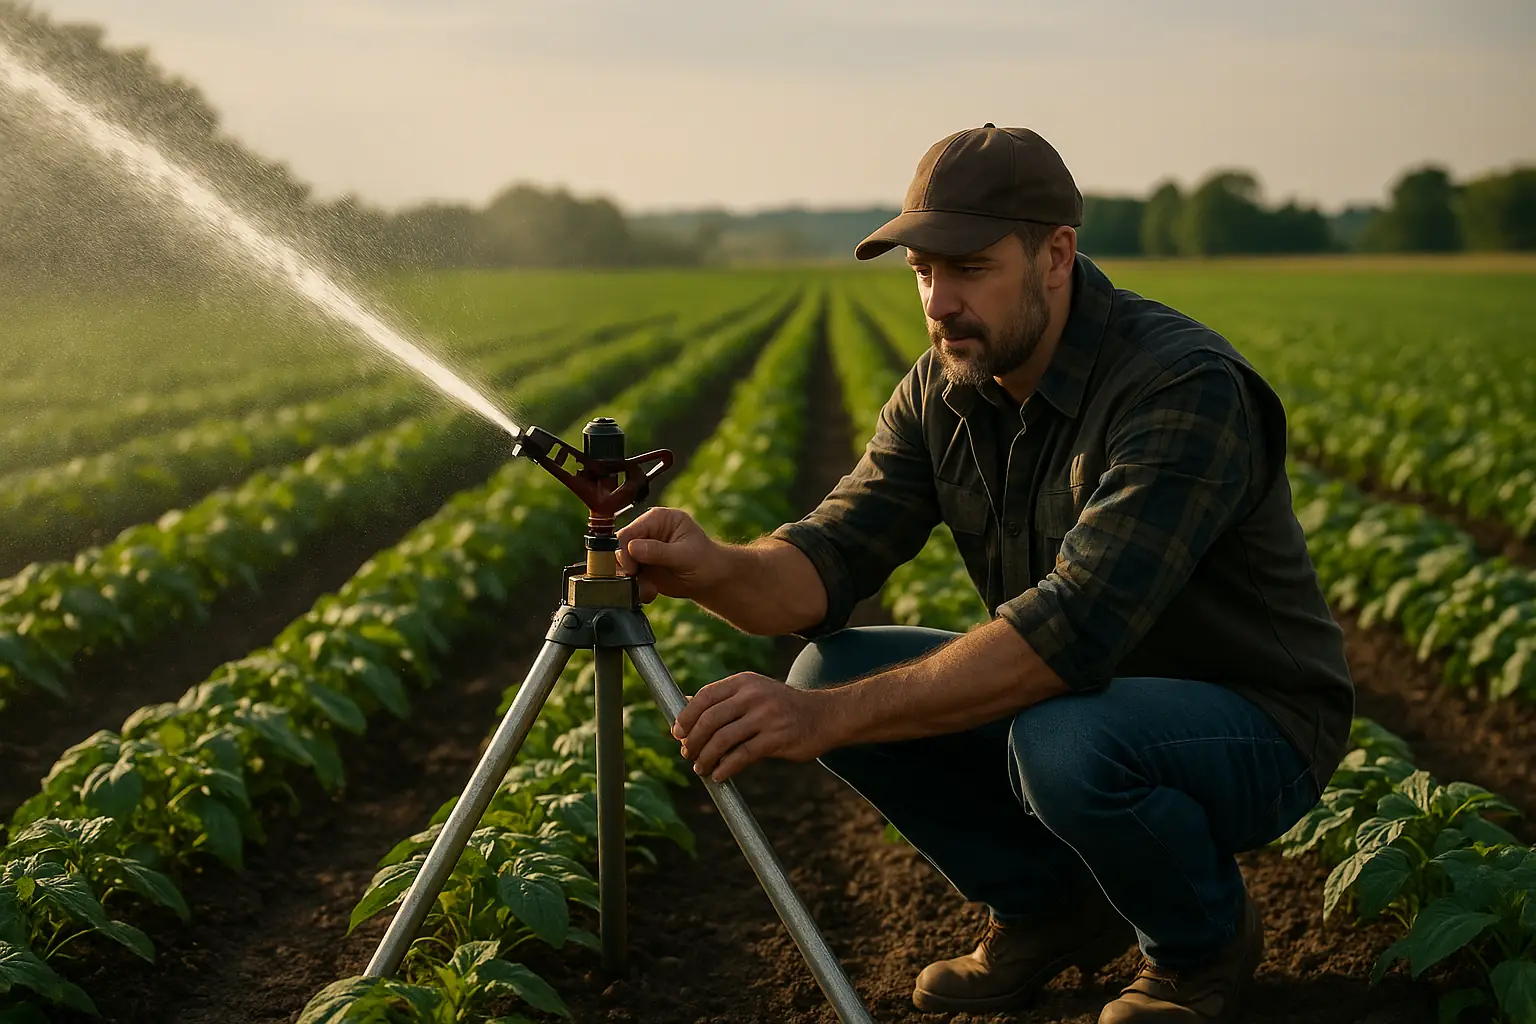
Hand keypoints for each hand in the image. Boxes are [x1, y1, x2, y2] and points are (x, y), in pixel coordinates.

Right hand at [616, 507, 724, 602]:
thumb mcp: (685, 555)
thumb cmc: (704, 560)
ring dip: (632, 580)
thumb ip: (659, 551)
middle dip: (627, 567)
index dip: (626, 549)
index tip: (632, 568)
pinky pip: (628, 578)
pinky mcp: (640, 567)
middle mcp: (647, 532)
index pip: (631, 530)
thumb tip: (632, 547)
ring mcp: (641, 550)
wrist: (711, 579)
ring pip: (621, 564)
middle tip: (638, 579)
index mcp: (658, 519)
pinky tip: (650, 593)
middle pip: (620, 546)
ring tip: (650, 589)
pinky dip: (636, 588)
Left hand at [672, 672, 840, 781]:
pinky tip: (719, 776)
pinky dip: (726, 768)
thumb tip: (683, 705)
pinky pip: (742, 755)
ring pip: (722, 739)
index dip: (686, 716)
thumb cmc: (782, 707)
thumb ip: (723, 699)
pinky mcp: (776, 738)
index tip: (678, 733)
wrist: (824, 716)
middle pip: (710, 719)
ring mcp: (766, 717)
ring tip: (701, 768)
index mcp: (744, 682)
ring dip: (706, 758)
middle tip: (688, 754)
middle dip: (694, 740)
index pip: (705, 696)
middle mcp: (753, 696)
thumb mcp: (754, 693)